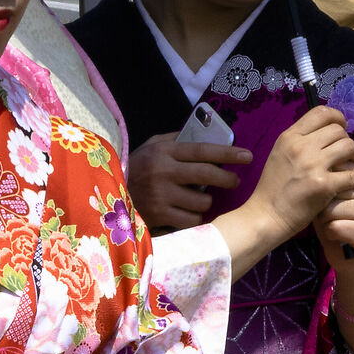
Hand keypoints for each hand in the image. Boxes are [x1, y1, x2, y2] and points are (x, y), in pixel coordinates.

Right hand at [128, 135, 251, 229]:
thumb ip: (176, 139)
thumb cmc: (135, 167)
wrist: (105, 193)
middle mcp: (163, 172)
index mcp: (163, 151)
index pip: (203, 150)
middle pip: (208, 175)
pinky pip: (192, 220)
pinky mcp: (159, 216)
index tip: (247, 156)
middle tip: (234, 182)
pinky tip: (189, 212)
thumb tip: (205, 134)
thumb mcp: (151, 146)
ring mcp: (161, 196)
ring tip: (200, 198)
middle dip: (228, 179)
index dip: (228, 153)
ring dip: (206, 201)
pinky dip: (195, 217)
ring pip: (202, 201)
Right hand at [246, 107, 353, 246]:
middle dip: (348, 139)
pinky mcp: (324, 185)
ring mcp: (313, 165)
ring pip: (348, 146)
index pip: (321, 113)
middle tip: (349, 152)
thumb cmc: (272, 187)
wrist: (266, 215)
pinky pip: (353, 175)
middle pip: (337, 130)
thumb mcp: (280, 154)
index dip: (337, 117)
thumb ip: (300, 141)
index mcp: (290, 137)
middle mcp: (301, 146)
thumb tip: (324, 133)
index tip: (342, 129)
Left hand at [314, 165, 353, 261]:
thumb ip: (330, 182)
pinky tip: (337, 237)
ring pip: (330, 210)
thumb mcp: (330, 197)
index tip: (329, 200)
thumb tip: (325, 171)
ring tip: (334, 226)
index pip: (334, 170)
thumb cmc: (334, 222)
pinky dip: (330, 234)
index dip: (322, 188)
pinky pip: (334, 227)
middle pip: (329, 190)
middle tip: (332, 217)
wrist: (349, 256)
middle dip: (322, 206)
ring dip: (325, 221)